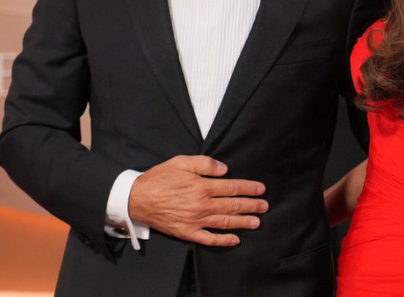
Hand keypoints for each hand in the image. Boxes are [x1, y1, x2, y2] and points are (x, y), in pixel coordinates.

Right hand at [128, 155, 267, 246]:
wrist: (138, 198)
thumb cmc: (160, 178)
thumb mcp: (182, 162)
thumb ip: (205, 164)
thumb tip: (224, 169)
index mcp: (202, 186)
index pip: (232, 187)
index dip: (248, 188)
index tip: (260, 189)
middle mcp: (202, 205)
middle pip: (232, 206)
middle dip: (251, 205)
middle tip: (265, 206)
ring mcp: (196, 221)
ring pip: (225, 223)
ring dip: (243, 222)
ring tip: (257, 222)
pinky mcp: (187, 232)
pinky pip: (209, 239)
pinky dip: (223, 240)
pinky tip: (235, 239)